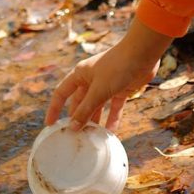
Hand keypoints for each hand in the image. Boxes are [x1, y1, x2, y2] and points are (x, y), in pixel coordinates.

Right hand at [46, 19, 171, 131]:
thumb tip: (72, 127)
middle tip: (75, 139)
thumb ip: (86, 109)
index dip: (54, 109)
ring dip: (94, 122)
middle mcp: (91, 80)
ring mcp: (106, 85)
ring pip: (96, 107)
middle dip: (77, 119)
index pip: (61, 93)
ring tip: (91, 140)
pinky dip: (112, 120)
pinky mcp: (120, 90)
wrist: (142, 53)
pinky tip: (111, 134)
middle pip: (79, 103)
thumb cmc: (117, 66)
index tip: (50, 126)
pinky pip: (113, 108)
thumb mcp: (98, 90)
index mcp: (80, 75)